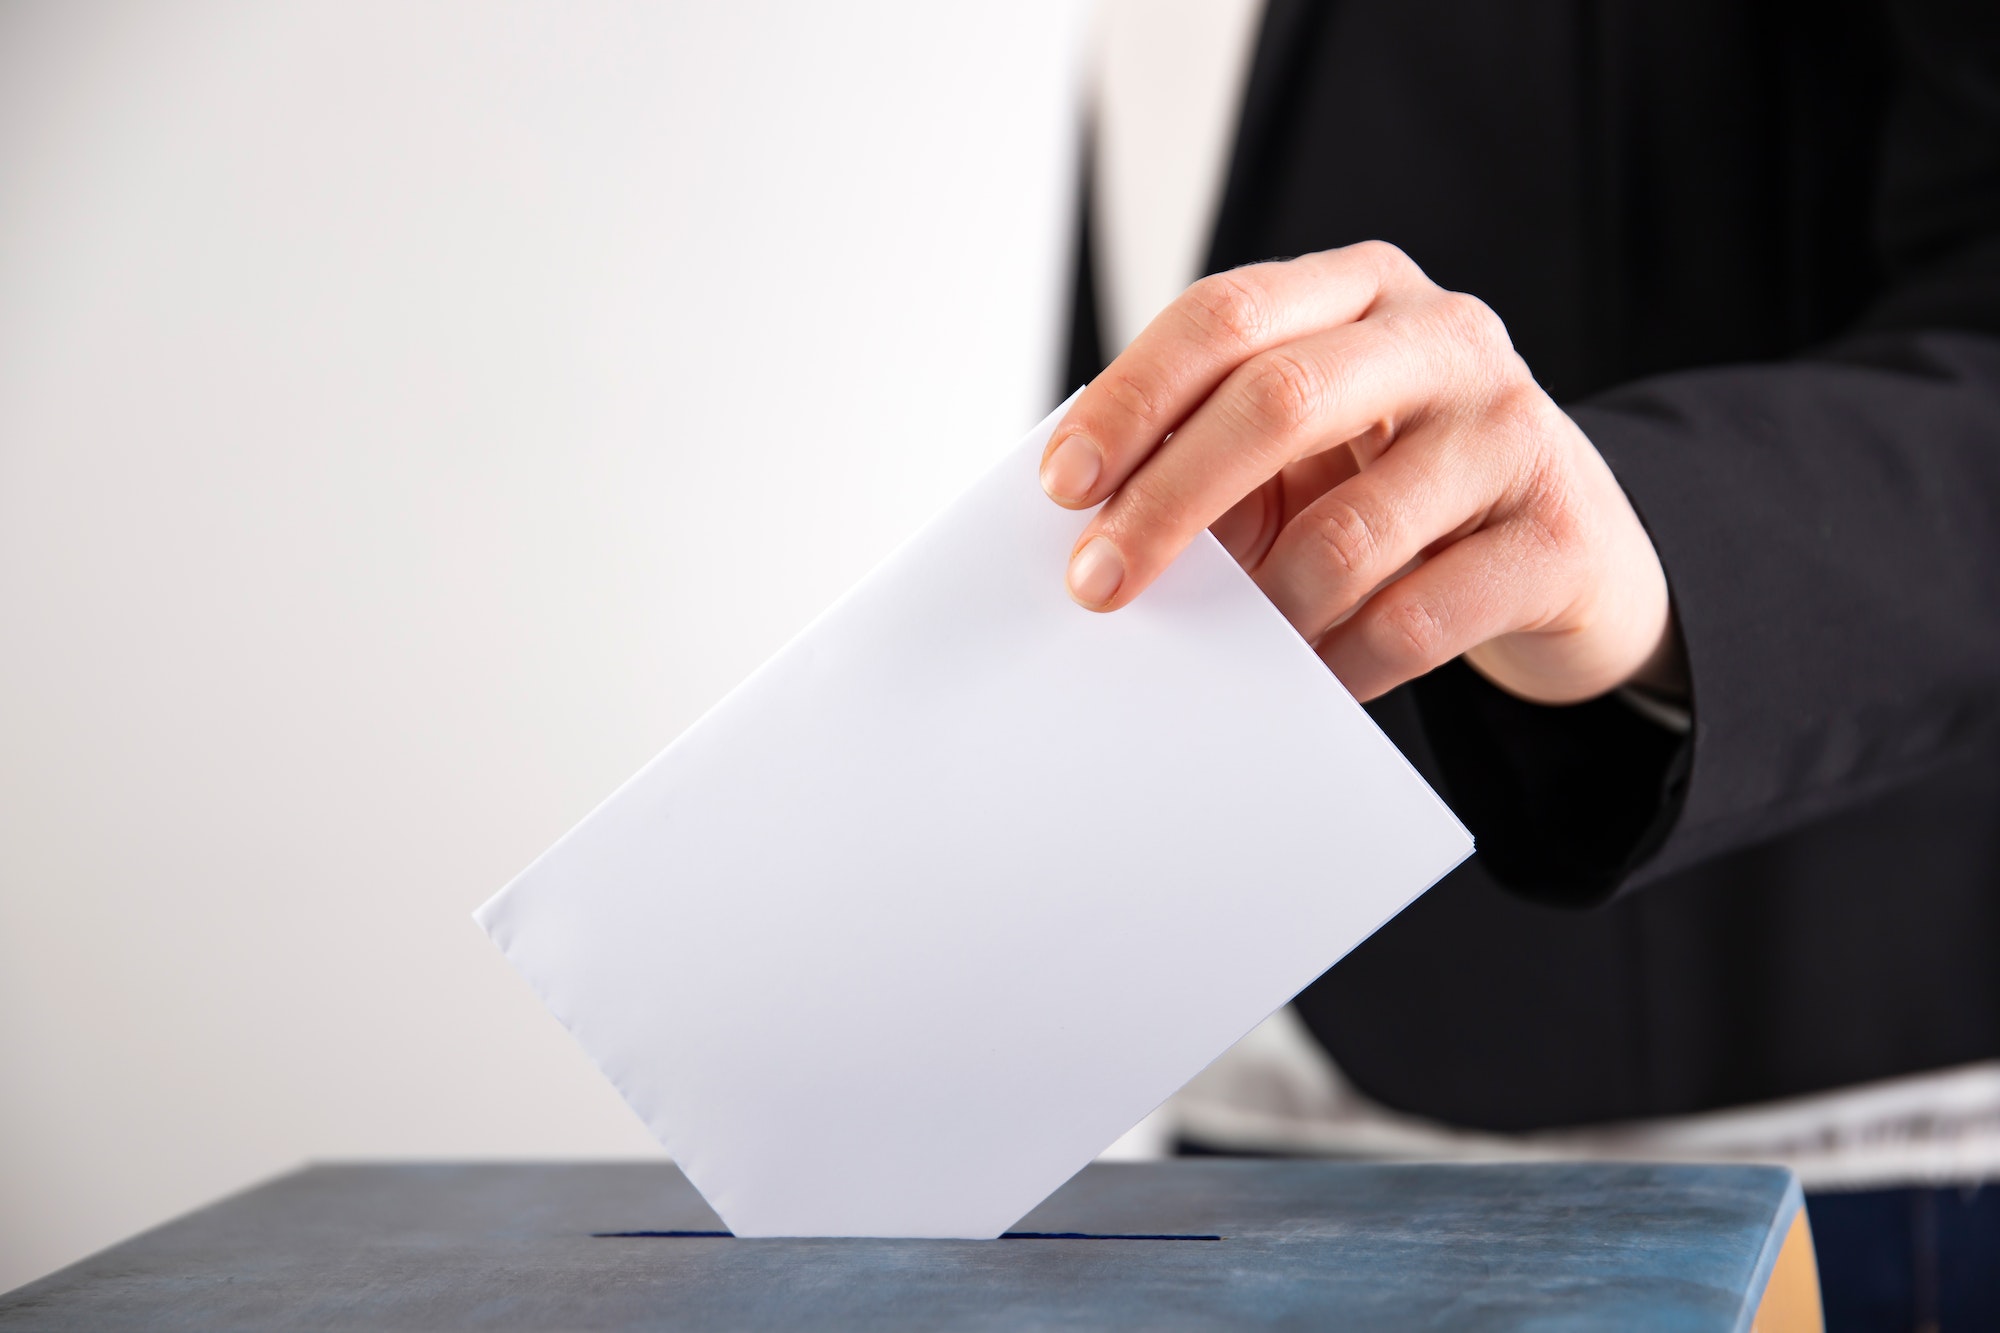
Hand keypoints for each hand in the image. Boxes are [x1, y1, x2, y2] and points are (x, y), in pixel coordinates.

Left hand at [1041, 241, 1681, 704]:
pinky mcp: (1558, 537)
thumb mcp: (1312, 444)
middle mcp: (1445, 337)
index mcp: (1363, 289)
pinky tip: (1315, 679)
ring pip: (1346, 533)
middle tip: (1099, 583)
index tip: (1065, 484)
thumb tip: (1091, 523)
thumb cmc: (1405, 486)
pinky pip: (1414, 620)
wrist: (1576, 551)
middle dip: (1166, 503)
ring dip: (1264, 610)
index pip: (1224, 317)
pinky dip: (1341, 664)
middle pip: (1275, 401)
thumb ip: (1216, 452)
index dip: (1131, 400)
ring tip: (1235, 648)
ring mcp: (1513, 431)